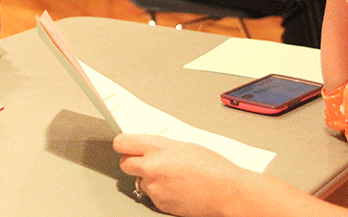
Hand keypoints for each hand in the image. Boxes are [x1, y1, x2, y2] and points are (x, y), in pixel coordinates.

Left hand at [114, 134, 248, 216]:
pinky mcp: (159, 204)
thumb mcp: (183, 145)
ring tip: (172, 177)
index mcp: (156, 147)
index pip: (121, 143)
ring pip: (139, 181)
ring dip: (149, 179)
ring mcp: (154, 187)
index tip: (126, 146)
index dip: (124, 144)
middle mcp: (151, 167)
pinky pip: (152, 195)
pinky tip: (177, 188)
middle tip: (146, 162)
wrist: (226, 192)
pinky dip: (160, 192)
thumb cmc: (212, 167)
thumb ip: (160, 146)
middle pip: (124, 164)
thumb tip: (148, 148)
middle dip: (133, 162)